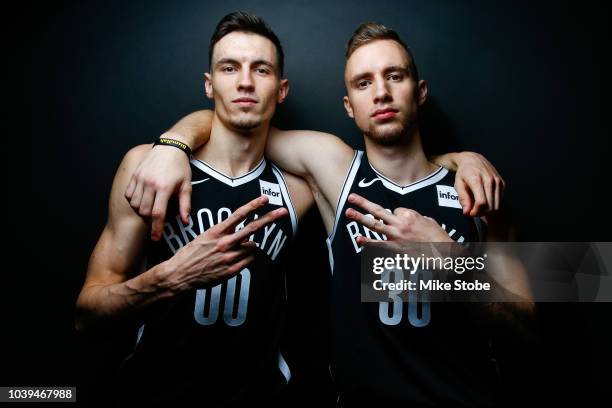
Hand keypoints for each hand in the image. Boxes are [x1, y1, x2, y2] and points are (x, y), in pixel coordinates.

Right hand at [125, 145, 191, 240]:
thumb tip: (185, 221)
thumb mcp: (187, 185)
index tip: (156, 237)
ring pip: (135, 204)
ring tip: (150, 209)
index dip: (156, 228)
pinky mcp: (134, 175)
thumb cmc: (181, 166)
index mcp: (164, 187)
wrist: (170, 146)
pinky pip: (129, 194)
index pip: (158, 214)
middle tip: (156, 221)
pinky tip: (142, 200)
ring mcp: (140, 178)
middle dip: (149, 220)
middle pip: (144, 211)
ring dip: (141, 211)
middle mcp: (150, 183)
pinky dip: (133, 201)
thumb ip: (185, 204)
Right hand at [157, 196, 286, 293]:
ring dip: (249, 246)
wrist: (179, 273)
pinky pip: (248, 261)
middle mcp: (225, 243)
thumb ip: (224, 234)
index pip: (238, 215)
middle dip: (270, 218)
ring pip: (252, 247)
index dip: (253, 205)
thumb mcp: (204, 237)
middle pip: (253, 228)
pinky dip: (246, 259)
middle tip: (283, 211)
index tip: (264, 199)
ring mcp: (229, 257)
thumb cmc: (190, 253)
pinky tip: (235, 260)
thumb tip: (244, 236)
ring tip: (235, 250)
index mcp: (217, 232)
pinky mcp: (231, 270)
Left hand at [345, 193, 452, 244]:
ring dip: (360, 217)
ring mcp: (396, 235)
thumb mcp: (428, 220)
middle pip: (377, 210)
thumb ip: (414, 217)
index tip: (403, 221)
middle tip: (351, 197)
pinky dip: (368, 242)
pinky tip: (359, 239)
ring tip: (348, 212)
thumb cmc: (437, 237)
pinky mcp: (396, 248)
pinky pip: (379, 244)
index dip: (397, 215)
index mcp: (409, 214)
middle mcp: (400, 223)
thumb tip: (404, 217)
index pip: (395, 210)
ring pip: (374, 224)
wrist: (443, 253)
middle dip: (363, 203)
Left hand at [453, 152, 504, 215]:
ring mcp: (497, 181)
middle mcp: (490, 180)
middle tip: (473, 211)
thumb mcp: (458, 184)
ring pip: (496, 205)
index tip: (470, 213)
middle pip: (490, 205)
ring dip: (487, 210)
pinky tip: (484, 201)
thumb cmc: (464, 172)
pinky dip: (492, 204)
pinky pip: (499, 200)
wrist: (473, 159)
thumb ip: (463, 198)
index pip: (481, 202)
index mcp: (477, 180)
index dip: (476, 211)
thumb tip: (467, 211)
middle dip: (481, 212)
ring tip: (478, 207)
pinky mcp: (502, 183)